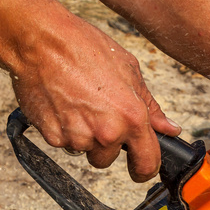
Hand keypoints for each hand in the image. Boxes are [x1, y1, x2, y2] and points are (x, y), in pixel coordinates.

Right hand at [10, 0, 179, 179]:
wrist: (39, 40)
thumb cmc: (83, 47)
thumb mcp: (128, 70)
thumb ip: (150, 106)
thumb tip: (169, 128)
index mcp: (131, 117)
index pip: (147, 163)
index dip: (144, 170)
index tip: (140, 169)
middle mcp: (106, 132)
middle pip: (108, 159)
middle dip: (104, 143)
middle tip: (95, 112)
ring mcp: (78, 137)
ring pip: (85, 151)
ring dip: (83, 136)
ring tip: (77, 104)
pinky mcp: (53, 137)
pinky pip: (63, 143)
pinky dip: (62, 130)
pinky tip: (61, 105)